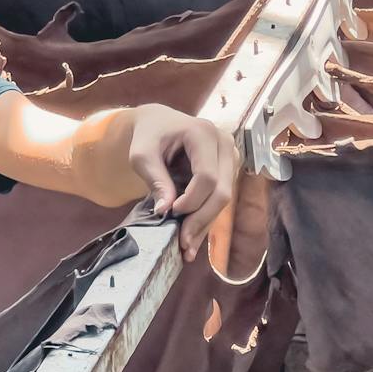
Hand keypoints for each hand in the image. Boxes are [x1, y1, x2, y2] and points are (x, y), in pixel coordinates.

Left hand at [126, 107, 236, 260]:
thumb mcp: (142, 154)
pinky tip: (193, 239)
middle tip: (182, 242)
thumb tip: (166, 211)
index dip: (191, 200)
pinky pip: (220, 199)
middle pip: (222, 191)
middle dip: (201, 219)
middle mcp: (224, 143)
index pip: (207, 176)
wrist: (158, 123)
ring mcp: (230, 157)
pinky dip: (206, 219)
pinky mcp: (228, 170)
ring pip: (224, 199)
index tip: (170, 212)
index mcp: (203, 133)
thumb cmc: (149, 136)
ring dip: (205, 224)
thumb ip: (155, 179)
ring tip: (186, 247)